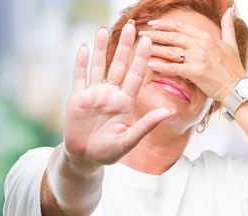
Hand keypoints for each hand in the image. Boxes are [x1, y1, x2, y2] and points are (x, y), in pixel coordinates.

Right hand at [64, 22, 175, 166]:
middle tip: (131, 26)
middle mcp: (111, 94)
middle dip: (124, 46)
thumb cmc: (109, 151)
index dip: (142, 58)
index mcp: (125, 102)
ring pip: (98, 66)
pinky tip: (83, 47)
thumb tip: (169, 112)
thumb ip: (147, 124)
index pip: (136, 75)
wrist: (86, 158)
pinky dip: (80, 62)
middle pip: (119, 65)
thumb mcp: (130, 140)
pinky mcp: (77, 98)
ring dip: (100, 48)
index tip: (149, 41)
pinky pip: (79, 76)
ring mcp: (94, 94)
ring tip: (103, 28)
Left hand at [139, 7, 245, 103]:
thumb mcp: (231, 44)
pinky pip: (173, 68)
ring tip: (142, 48)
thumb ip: (227, 26)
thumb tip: (230, 10)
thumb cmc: (234, 69)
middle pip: (173, 36)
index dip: (165, 24)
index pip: (181, 27)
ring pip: (170, 51)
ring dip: (154, 49)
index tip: (154, 24)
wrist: (238, 88)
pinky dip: (161, 66)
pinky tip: (150, 64)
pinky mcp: (195, 72)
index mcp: (207, 37)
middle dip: (155, 35)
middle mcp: (201, 45)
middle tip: (142, 34)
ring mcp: (198, 58)